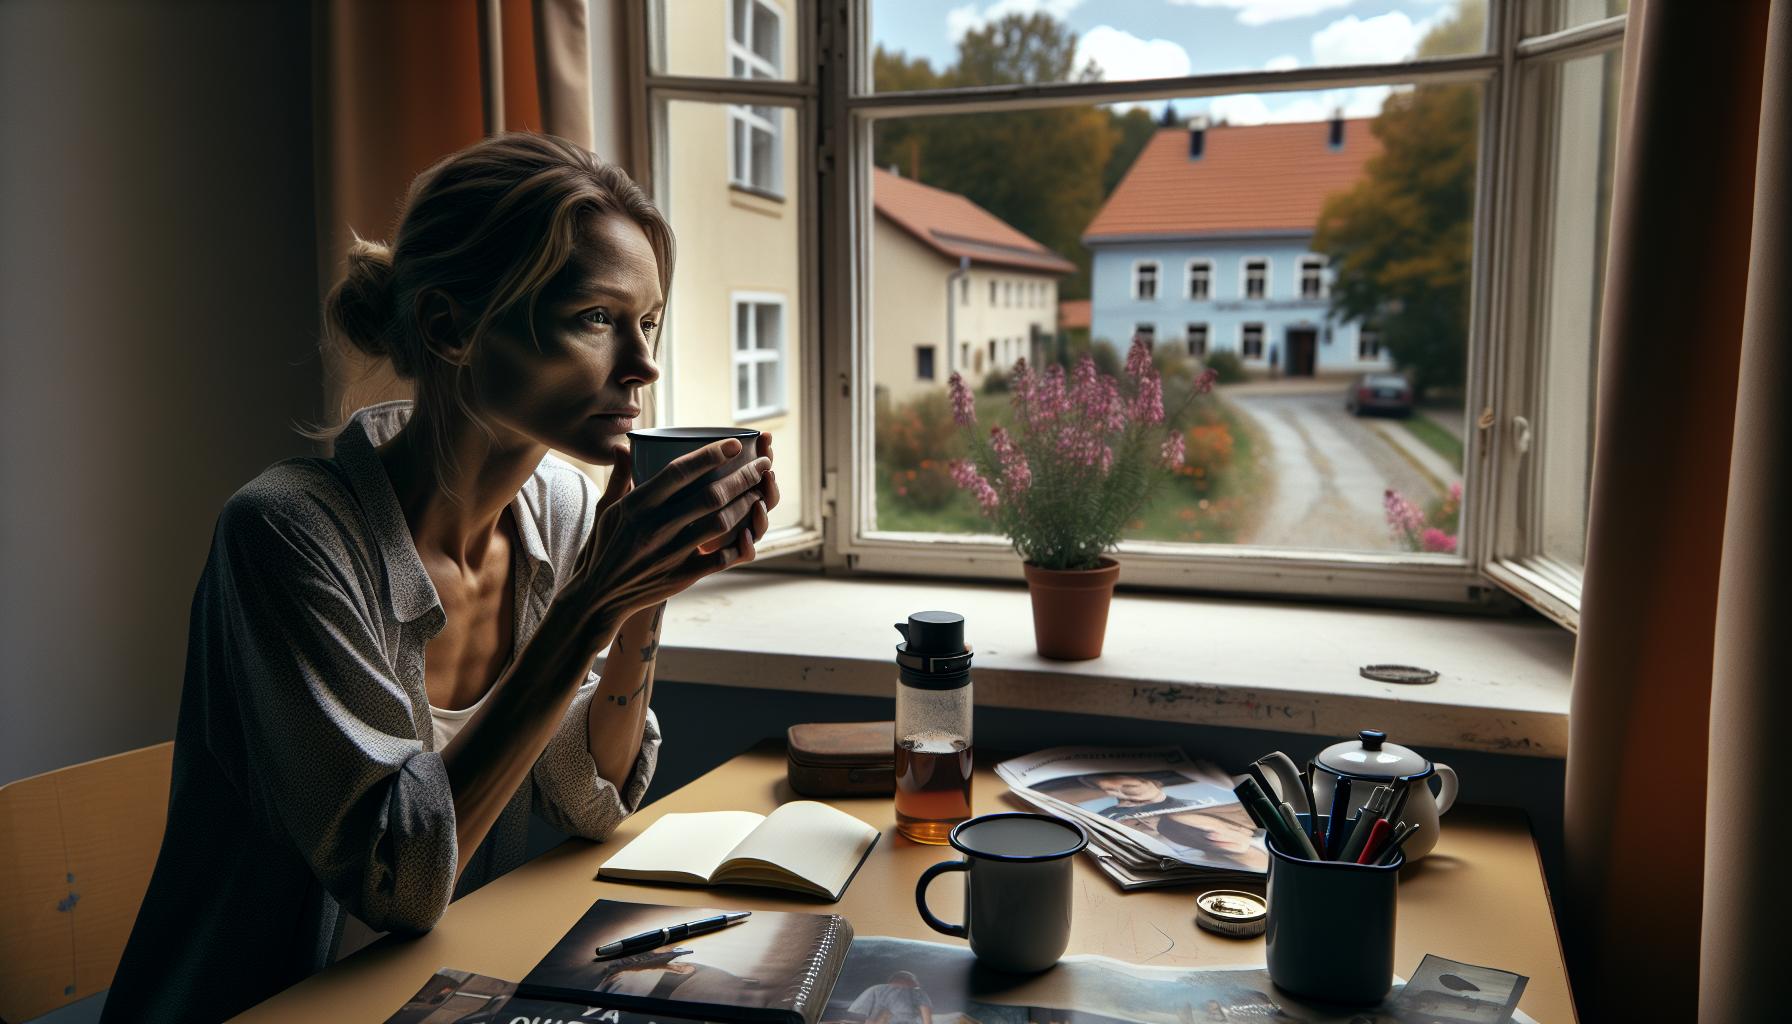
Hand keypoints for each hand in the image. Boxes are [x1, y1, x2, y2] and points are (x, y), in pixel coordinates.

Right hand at [563, 437, 772, 644]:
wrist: (598, 597)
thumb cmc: (602, 547)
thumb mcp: (605, 509)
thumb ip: (620, 476)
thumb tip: (623, 445)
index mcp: (637, 505)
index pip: (679, 473)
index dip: (711, 455)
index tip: (736, 443)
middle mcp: (655, 527)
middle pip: (710, 496)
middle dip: (743, 476)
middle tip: (764, 463)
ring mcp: (670, 553)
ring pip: (721, 523)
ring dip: (747, 505)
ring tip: (762, 490)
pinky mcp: (681, 576)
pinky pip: (720, 558)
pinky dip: (740, 544)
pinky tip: (753, 530)